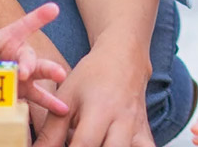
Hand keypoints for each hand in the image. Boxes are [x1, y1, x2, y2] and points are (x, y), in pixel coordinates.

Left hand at [0, 2, 69, 114]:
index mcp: (9, 39)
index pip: (24, 26)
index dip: (39, 17)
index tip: (53, 8)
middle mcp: (20, 55)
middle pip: (29, 56)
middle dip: (29, 63)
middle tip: (25, 71)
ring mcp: (23, 74)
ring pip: (38, 73)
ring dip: (48, 75)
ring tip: (60, 76)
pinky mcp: (23, 91)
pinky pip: (37, 97)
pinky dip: (49, 103)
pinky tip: (62, 108)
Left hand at [34, 40, 151, 146]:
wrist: (124, 58)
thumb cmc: (92, 76)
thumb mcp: (66, 97)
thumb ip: (51, 132)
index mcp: (101, 109)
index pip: (84, 144)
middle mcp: (124, 121)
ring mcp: (138, 129)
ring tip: (95, 145)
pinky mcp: (146, 134)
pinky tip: (113, 145)